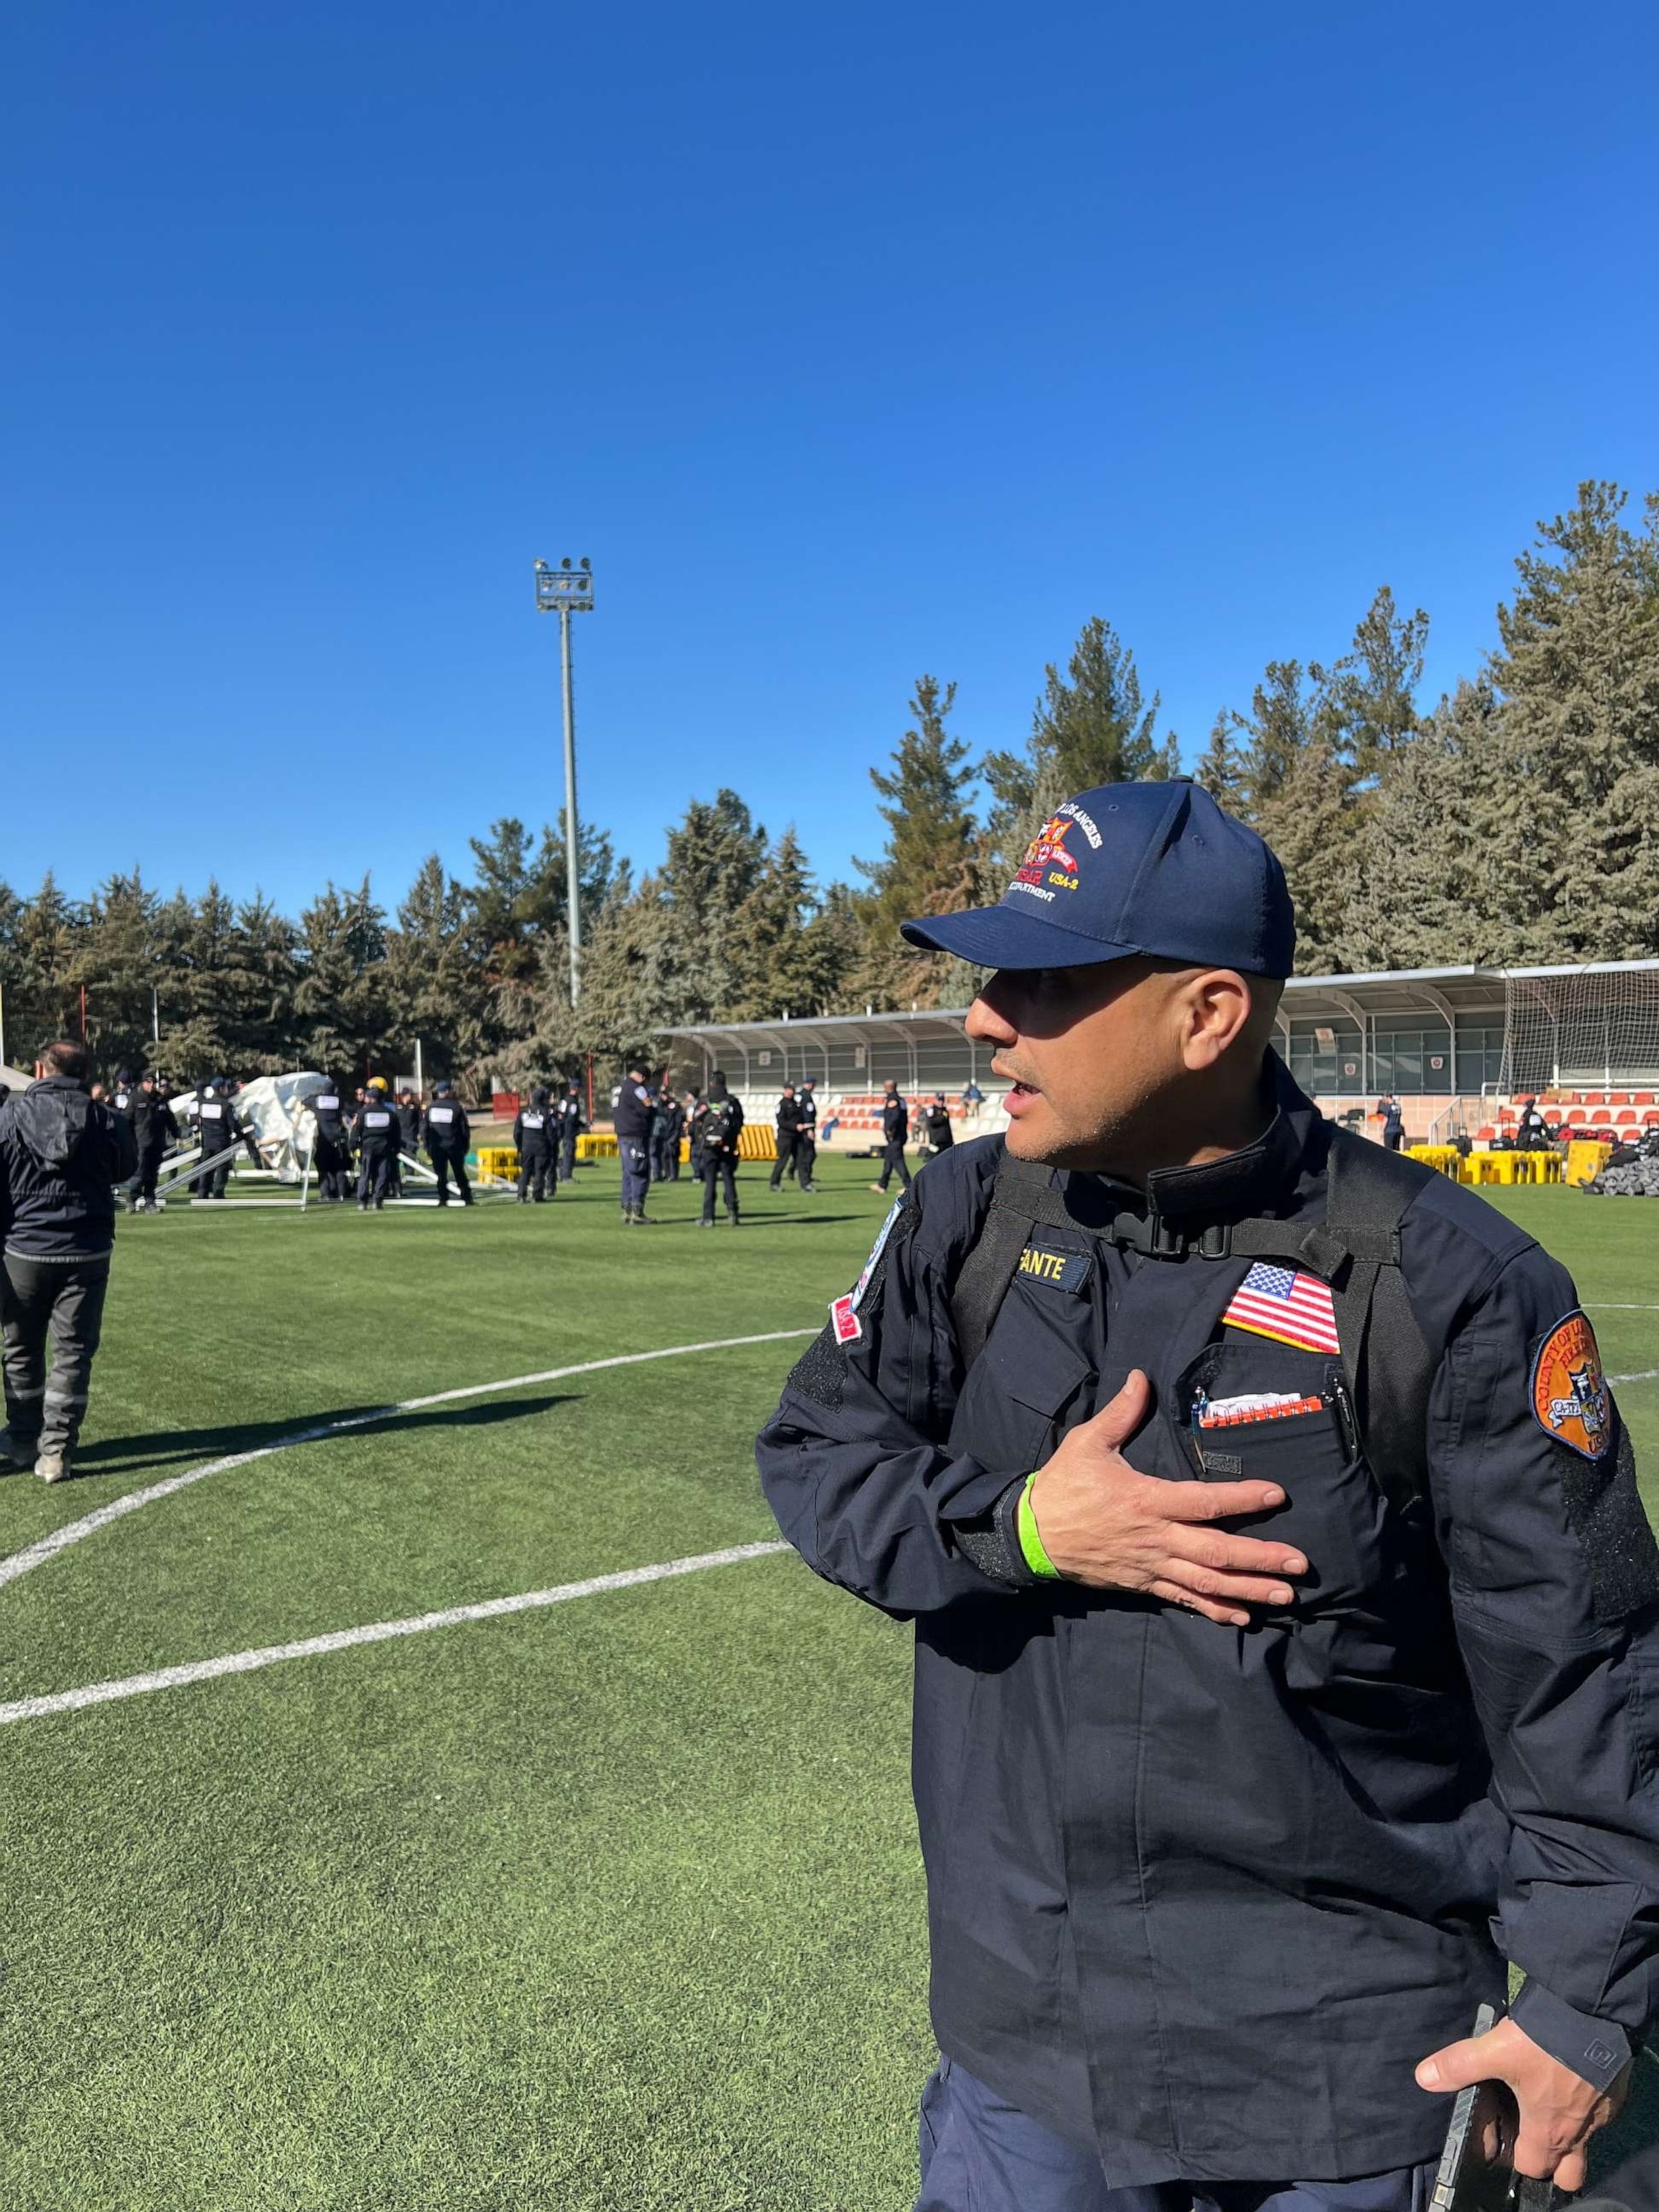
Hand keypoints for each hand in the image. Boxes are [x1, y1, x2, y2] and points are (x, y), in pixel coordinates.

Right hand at [1027, 1371, 1307, 1624]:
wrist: (1029, 1534)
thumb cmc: (1061, 1485)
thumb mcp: (1087, 1442)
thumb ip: (1120, 1413)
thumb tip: (1141, 1376)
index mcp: (1146, 1499)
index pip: (1204, 1502)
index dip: (1243, 1499)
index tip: (1276, 1496)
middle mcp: (1155, 1537)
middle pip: (1216, 1551)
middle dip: (1261, 1558)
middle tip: (1300, 1563)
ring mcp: (1150, 1565)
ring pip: (1206, 1582)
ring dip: (1248, 1589)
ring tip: (1286, 1594)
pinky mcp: (1142, 1583)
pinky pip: (1183, 1600)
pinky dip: (1214, 1610)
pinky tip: (1243, 1617)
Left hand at [1416, 2017, 1627, 2191]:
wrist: (1594, 2014)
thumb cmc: (1545, 2042)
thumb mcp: (1495, 2050)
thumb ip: (1460, 2065)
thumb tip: (1424, 2078)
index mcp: (1548, 2130)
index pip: (1533, 2167)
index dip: (1515, 2158)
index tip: (1504, 2139)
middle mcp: (1578, 2132)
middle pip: (1566, 2172)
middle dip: (1549, 2160)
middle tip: (1530, 2129)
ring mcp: (1601, 2115)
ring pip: (1586, 2142)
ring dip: (1568, 2131)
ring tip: (1546, 2100)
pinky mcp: (1615, 2094)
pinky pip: (1601, 2114)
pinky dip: (1586, 2106)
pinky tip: (1569, 2079)